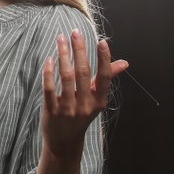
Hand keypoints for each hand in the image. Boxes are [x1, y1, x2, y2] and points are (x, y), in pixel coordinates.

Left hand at [39, 30, 128, 158]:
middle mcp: (86, 105)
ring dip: (63, 55)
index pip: (104, 77)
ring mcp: (68, 109)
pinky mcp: (52, 111)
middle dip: (79, 50)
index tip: (101, 41)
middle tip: (74, 32)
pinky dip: (49, 72)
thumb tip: (124, 62)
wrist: (64, 141)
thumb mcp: (96, 99)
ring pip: (66, 77)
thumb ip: (106, 78)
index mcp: (99, 101)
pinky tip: (49, 59)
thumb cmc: (81, 114)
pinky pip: (49, 88)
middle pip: (83, 73)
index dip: (104, 59)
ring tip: (60, 39)